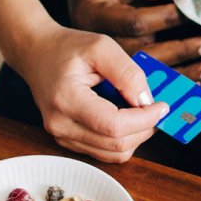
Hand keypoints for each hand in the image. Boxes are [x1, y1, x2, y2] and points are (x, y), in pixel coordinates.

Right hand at [7, 21, 169, 163]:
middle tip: (157, 108)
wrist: (37, 54)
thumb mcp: (101, 46)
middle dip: (145, 128)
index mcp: (67, 100)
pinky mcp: (68, 141)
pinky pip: (103, 151)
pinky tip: (125, 117)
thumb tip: (147, 101)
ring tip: (141, 112)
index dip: (145, 119)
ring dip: (135, 136)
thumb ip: (127, 73)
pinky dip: (122, 138)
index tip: (162, 106)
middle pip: (116, 144)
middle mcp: (61, 125)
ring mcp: (62, 136)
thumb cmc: (67, 48)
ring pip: (112, 154)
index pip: (114, 126)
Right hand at [68, 0, 200, 80]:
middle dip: (179, 51)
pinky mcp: (120, 69)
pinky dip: (172, 83)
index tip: (191, 12)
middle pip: (140, 54)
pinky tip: (197, 85)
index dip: (165, 18)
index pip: (133, 22)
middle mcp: (98, 42)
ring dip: (181, 73)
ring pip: (146, 73)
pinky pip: (148, 81)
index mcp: (93, 13)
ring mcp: (107, 59)